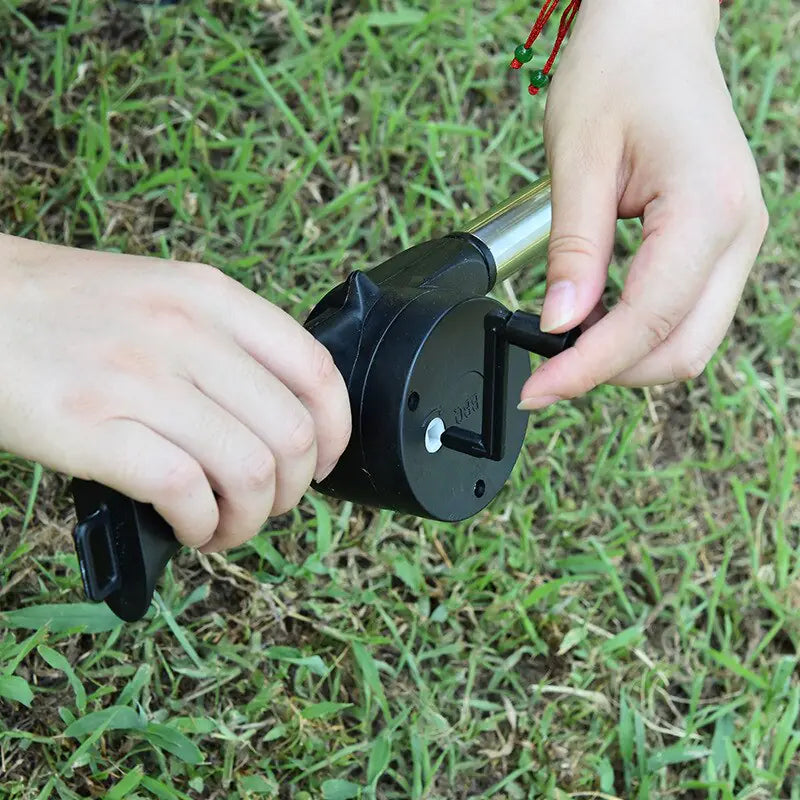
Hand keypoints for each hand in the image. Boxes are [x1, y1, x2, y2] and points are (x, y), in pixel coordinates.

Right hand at [0, 235, 350, 551]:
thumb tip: (283, 420)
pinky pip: (186, 492)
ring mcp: (139, 378)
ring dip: (251, 519)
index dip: (336, 433)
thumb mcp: (165, 297)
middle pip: (292, 435)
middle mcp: (186, 332)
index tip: (323, 463)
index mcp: (213, 297)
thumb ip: (227, 344)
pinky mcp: (92, 426)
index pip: (316, 371)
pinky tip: (191, 528)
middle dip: (293, 491)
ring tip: (225, 526)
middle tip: (267, 505)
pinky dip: (202, 526)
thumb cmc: (70, 310)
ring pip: (249, 471)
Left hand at [519, 0, 768, 409]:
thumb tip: (558, 324)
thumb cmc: (618, 71)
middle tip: (546, 372)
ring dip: (626, 357)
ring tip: (564, 346)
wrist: (654, 31)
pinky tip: (594, 321)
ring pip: (689, 340)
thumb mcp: (578, 159)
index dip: (588, 367)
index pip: (648, 321)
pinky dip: (639, 332)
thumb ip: (574, 250)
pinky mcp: (721, 242)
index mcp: (707, 208)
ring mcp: (737, 239)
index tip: (538, 390)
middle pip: (682, 350)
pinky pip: (686, 313)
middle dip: (611, 373)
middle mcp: (739, 231)